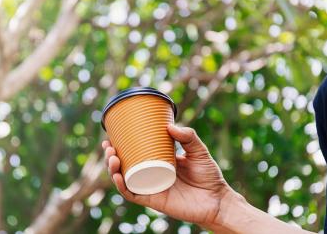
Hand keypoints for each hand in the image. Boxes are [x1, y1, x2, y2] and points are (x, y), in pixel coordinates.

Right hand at [102, 125, 239, 228]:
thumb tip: (169, 126)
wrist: (218, 200)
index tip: (111, 136)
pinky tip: (117, 176)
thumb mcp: (199, 151)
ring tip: (112, 157)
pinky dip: (122, 186)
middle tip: (109, 146)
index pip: (133, 154)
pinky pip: (132, 194)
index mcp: (157, 162)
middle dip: (111, 157)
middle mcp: (150, 175)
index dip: (120, 146)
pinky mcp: (153, 200)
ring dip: (112, 169)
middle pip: (124, 166)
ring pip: (124, 179)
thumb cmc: (209, 176)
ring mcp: (150, 188)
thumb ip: (188, 136)